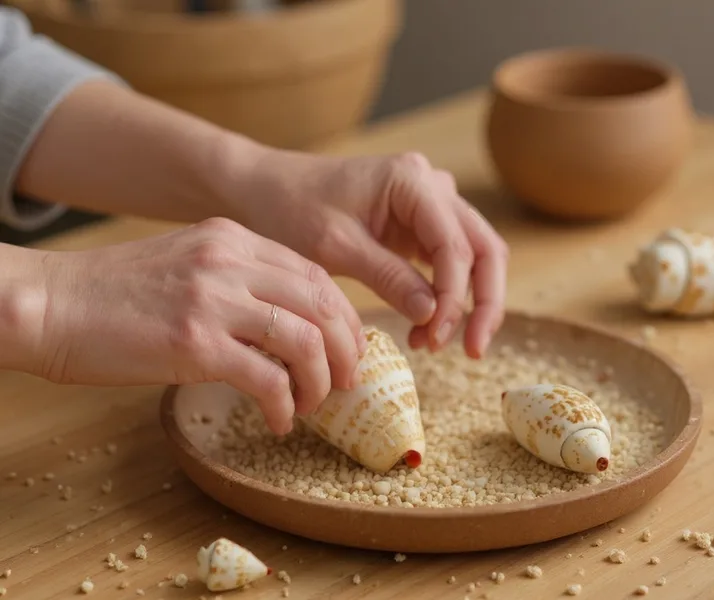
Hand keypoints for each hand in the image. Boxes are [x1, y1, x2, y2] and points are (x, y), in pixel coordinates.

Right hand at [30, 218, 364, 434]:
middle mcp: (231, 260)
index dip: (342, 317)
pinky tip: (278, 420)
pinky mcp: (195, 342)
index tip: (348, 348)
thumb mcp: (188, 265)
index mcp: (233, 239)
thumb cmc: (116, 293)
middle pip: (322, 304)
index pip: (315, 275)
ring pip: (304, 341)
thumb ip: (239, 281)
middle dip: (345, 349)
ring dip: (319, 381)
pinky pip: (268, 378)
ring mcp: (214, 299)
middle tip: (345, 382)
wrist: (52, 304)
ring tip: (310, 405)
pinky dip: (284, 405)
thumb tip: (287, 325)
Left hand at [238, 151, 509, 358]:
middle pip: (484, 247)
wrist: (264, 189)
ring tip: (438, 344)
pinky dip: (445, 296)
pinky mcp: (419, 225)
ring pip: (475, 255)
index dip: (453, 295)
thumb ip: (387, 277)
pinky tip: (425, 327)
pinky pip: (449, 261)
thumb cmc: (291, 208)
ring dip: (467, 302)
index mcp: (412, 180)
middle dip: (483, 301)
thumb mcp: (335, 246)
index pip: (455, 244)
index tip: (435, 335)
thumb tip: (433, 315)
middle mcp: (432, 185)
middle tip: (473, 350)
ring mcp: (429, 204)